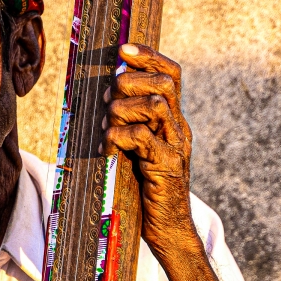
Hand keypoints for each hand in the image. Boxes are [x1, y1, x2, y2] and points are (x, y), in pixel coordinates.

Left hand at [105, 43, 235, 280]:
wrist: (169, 231)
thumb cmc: (145, 192)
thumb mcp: (135, 152)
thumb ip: (127, 126)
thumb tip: (101, 100)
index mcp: (172, 121)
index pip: (171, 74)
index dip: (149, 56)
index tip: (122, 49)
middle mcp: (178, 129)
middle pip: (167, 82)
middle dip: (134, 78)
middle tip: (110, 91)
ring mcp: (175, 147)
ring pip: (157, 105)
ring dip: (124, 106)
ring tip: (107, 119)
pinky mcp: (166, 168)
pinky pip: (144, 139)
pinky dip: (121, 134)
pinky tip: (109, 142)